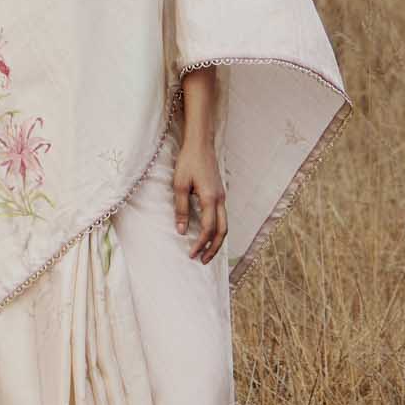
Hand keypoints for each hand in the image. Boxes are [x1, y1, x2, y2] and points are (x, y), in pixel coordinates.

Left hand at [172, 135, 227, 264]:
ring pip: (224, 224)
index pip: (209, 229)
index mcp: (210, 198)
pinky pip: (222, 216)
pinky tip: (208, 233)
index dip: (200, 243)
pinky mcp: (219, 193)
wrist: (200, 144)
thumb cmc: (188, 162)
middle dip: (214, 248)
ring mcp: (222, 196)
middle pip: (222, 231)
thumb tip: (182, 231)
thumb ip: (181, 209)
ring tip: (207, 251)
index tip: (191, 254)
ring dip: (217, 240)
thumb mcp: (179, 185)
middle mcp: (220, 199)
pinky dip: (217, 229)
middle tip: (203, 260)